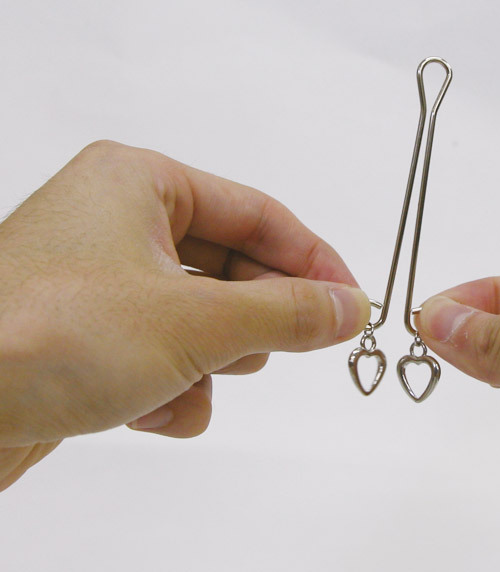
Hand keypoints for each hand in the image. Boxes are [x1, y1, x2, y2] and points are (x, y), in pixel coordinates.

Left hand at [0, 141, 368, 489]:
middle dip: (253, 320)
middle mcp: (118, 225)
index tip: (350, 300)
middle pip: (232, 268)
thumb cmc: (43, 336)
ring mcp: (101, 284)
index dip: (312, 259)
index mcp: (139, 184)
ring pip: (201, 319)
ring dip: (210, 362)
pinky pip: (164, 356)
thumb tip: (349, 307)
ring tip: (195, 379)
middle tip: (288, 347)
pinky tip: (151, 411)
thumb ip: (285, 313)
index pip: (258, 213)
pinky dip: (172, 390)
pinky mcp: (88, 339)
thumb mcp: (194, 321)